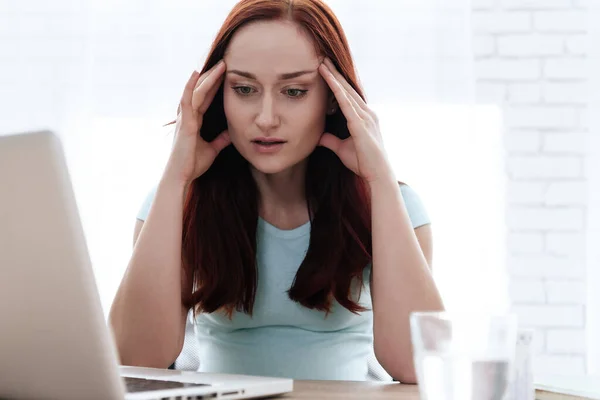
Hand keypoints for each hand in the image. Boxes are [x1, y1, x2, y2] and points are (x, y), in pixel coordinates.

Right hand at [164, 60, 230, 186]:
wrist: (181, 176)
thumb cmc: (193, 164)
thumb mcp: (212, 149)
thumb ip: (220, 140)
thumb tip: (232, 133)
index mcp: (194, 121)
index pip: (206, 99)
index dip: (215, 86)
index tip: (226, 74)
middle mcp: (188, 116)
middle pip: (201, 91)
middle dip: (212, 77)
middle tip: (225, 63)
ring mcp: (185, 118)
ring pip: (196, 91)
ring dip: (208, 77)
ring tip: (220, 65)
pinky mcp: (184, 122)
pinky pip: (187, 100)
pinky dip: (191, 85)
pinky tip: (196, 73)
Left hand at [318, 58, 393, 183]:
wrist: (377, 175)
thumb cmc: (363, 163)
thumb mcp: (342, 149)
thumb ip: (331, 141)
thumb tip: (319, 137)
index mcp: (365, 118)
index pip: (348, 96)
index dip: (338, 82)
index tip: (327, 70)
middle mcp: (367, 114)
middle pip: (348, 89)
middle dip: (335, 73)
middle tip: (323, 59)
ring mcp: (365, 118)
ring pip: (346, 92)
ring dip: (334, 77)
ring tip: (322, 64)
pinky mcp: (361, 125)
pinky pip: (347, 104)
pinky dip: (337, 91)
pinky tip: (329, 80)